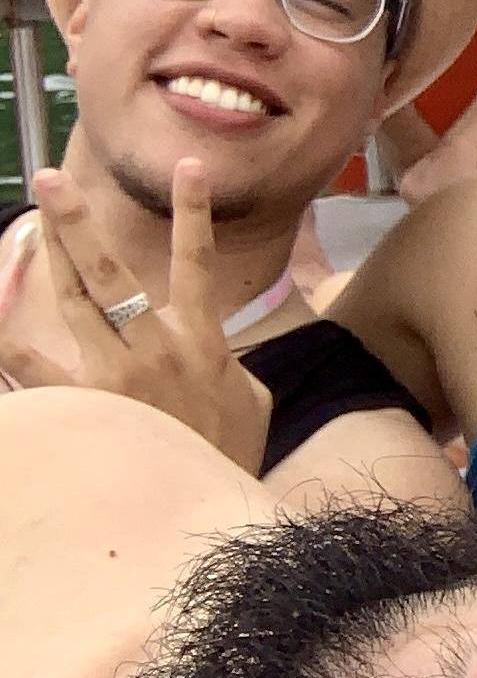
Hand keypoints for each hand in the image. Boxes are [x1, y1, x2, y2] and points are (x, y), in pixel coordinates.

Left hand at [0, 164, 271, 471]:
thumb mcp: (251, 401)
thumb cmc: (232, 454)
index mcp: (201, 338)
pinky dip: (9, 346)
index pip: (196, 262)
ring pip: (71, 304)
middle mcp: (154, 345)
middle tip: (50, 178)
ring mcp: (114, 374)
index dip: (194, 212)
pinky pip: (33, 370)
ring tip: (28, 222)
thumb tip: (215, 355)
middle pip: (111, 271)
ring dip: (48, 260)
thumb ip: (227, 365)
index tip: (188, 164)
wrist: (209, 512)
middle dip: (80, 221)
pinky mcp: (84, 406)